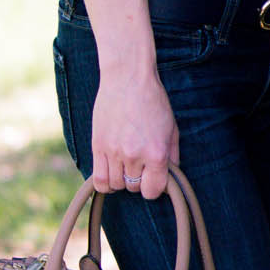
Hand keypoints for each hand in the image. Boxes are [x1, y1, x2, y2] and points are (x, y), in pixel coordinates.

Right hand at [90, 69, 179, 199]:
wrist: (127, 78)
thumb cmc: (153, 101)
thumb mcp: (172, 128)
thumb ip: (173, 157)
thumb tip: (169, 178)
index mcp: (156, 153)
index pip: (152, 191)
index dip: (154, 187)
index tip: (153, 178)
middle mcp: (134, 156)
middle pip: (134, 188)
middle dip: (138, 180)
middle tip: (140, 164)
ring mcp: (114, 152)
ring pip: (116, 185)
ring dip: (121, 179)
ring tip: (125, 164)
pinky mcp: (97, 146)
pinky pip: (98, 180)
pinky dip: (105, 183)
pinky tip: (111, 172)